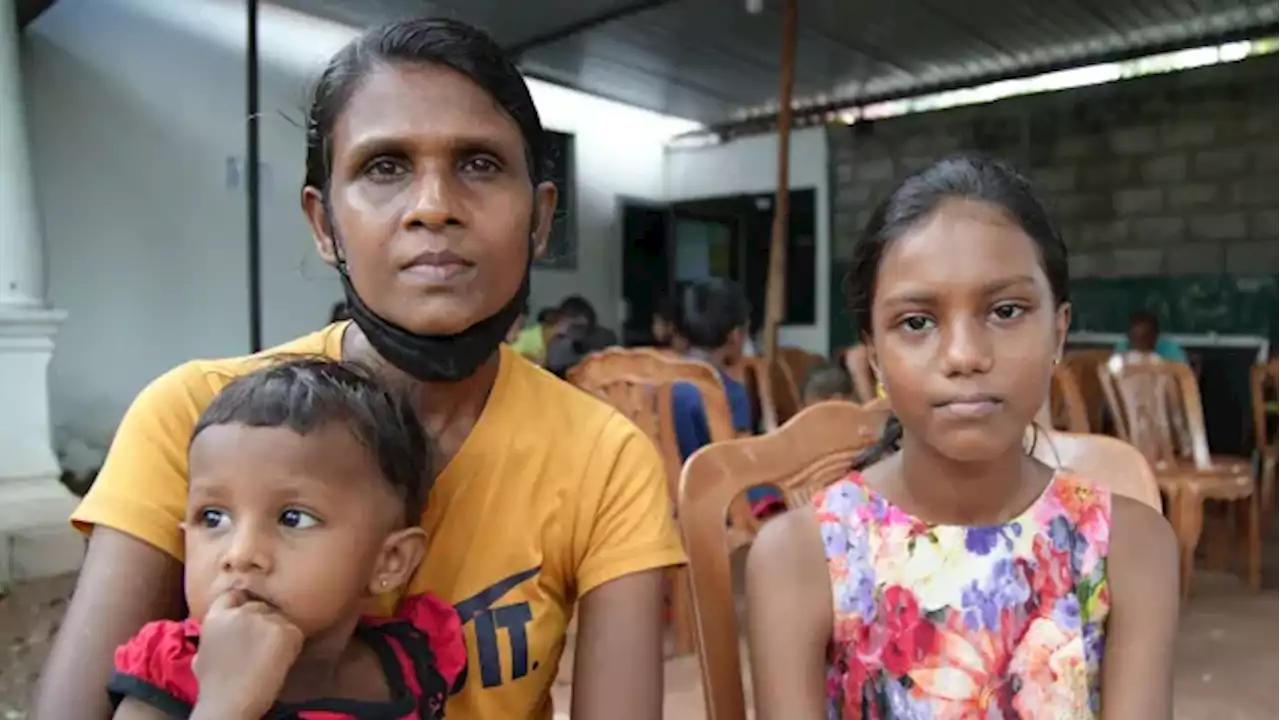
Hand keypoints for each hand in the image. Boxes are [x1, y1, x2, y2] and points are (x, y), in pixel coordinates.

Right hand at [191, 589, 303, 718]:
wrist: (230, 702)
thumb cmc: (213, 686)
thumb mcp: (201, 655)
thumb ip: (211, 637)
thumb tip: (217, 634)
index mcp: (216, 616)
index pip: (233, 595)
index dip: (242, 605)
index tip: (248, 618)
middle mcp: (241, 611)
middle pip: (260, 606)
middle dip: (263, 621)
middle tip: (263, 643)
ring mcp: (264, 619)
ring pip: (279, 618)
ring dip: (278, 633)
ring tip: (271, 656)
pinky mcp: (284, 631)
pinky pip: (295, 632)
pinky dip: (292, 645)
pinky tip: (281, 660)